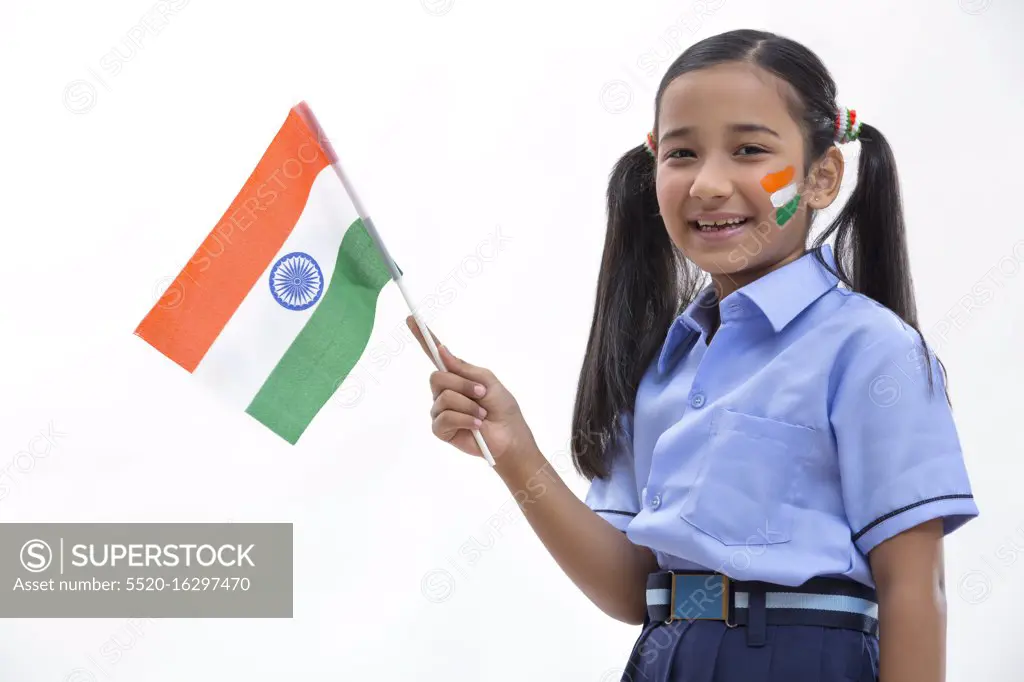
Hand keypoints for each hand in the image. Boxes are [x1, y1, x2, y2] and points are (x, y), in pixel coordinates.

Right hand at [406, 315, 535, 464]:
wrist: (509, 437)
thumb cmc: (502, 408)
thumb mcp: (487, 381)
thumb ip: (464, 368)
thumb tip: (441, 350)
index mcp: (456, 376)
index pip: (435, 356)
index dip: (423, 338)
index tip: (412, 319)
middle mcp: (444, 391)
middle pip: (437, 377)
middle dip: (462, 385)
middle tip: (481, 393)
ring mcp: (440, 410)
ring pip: (443, 398)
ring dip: (469, 405)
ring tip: (482, 414)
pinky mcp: (441, 429)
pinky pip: (445, 417)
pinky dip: (465, 419)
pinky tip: (476, 425)